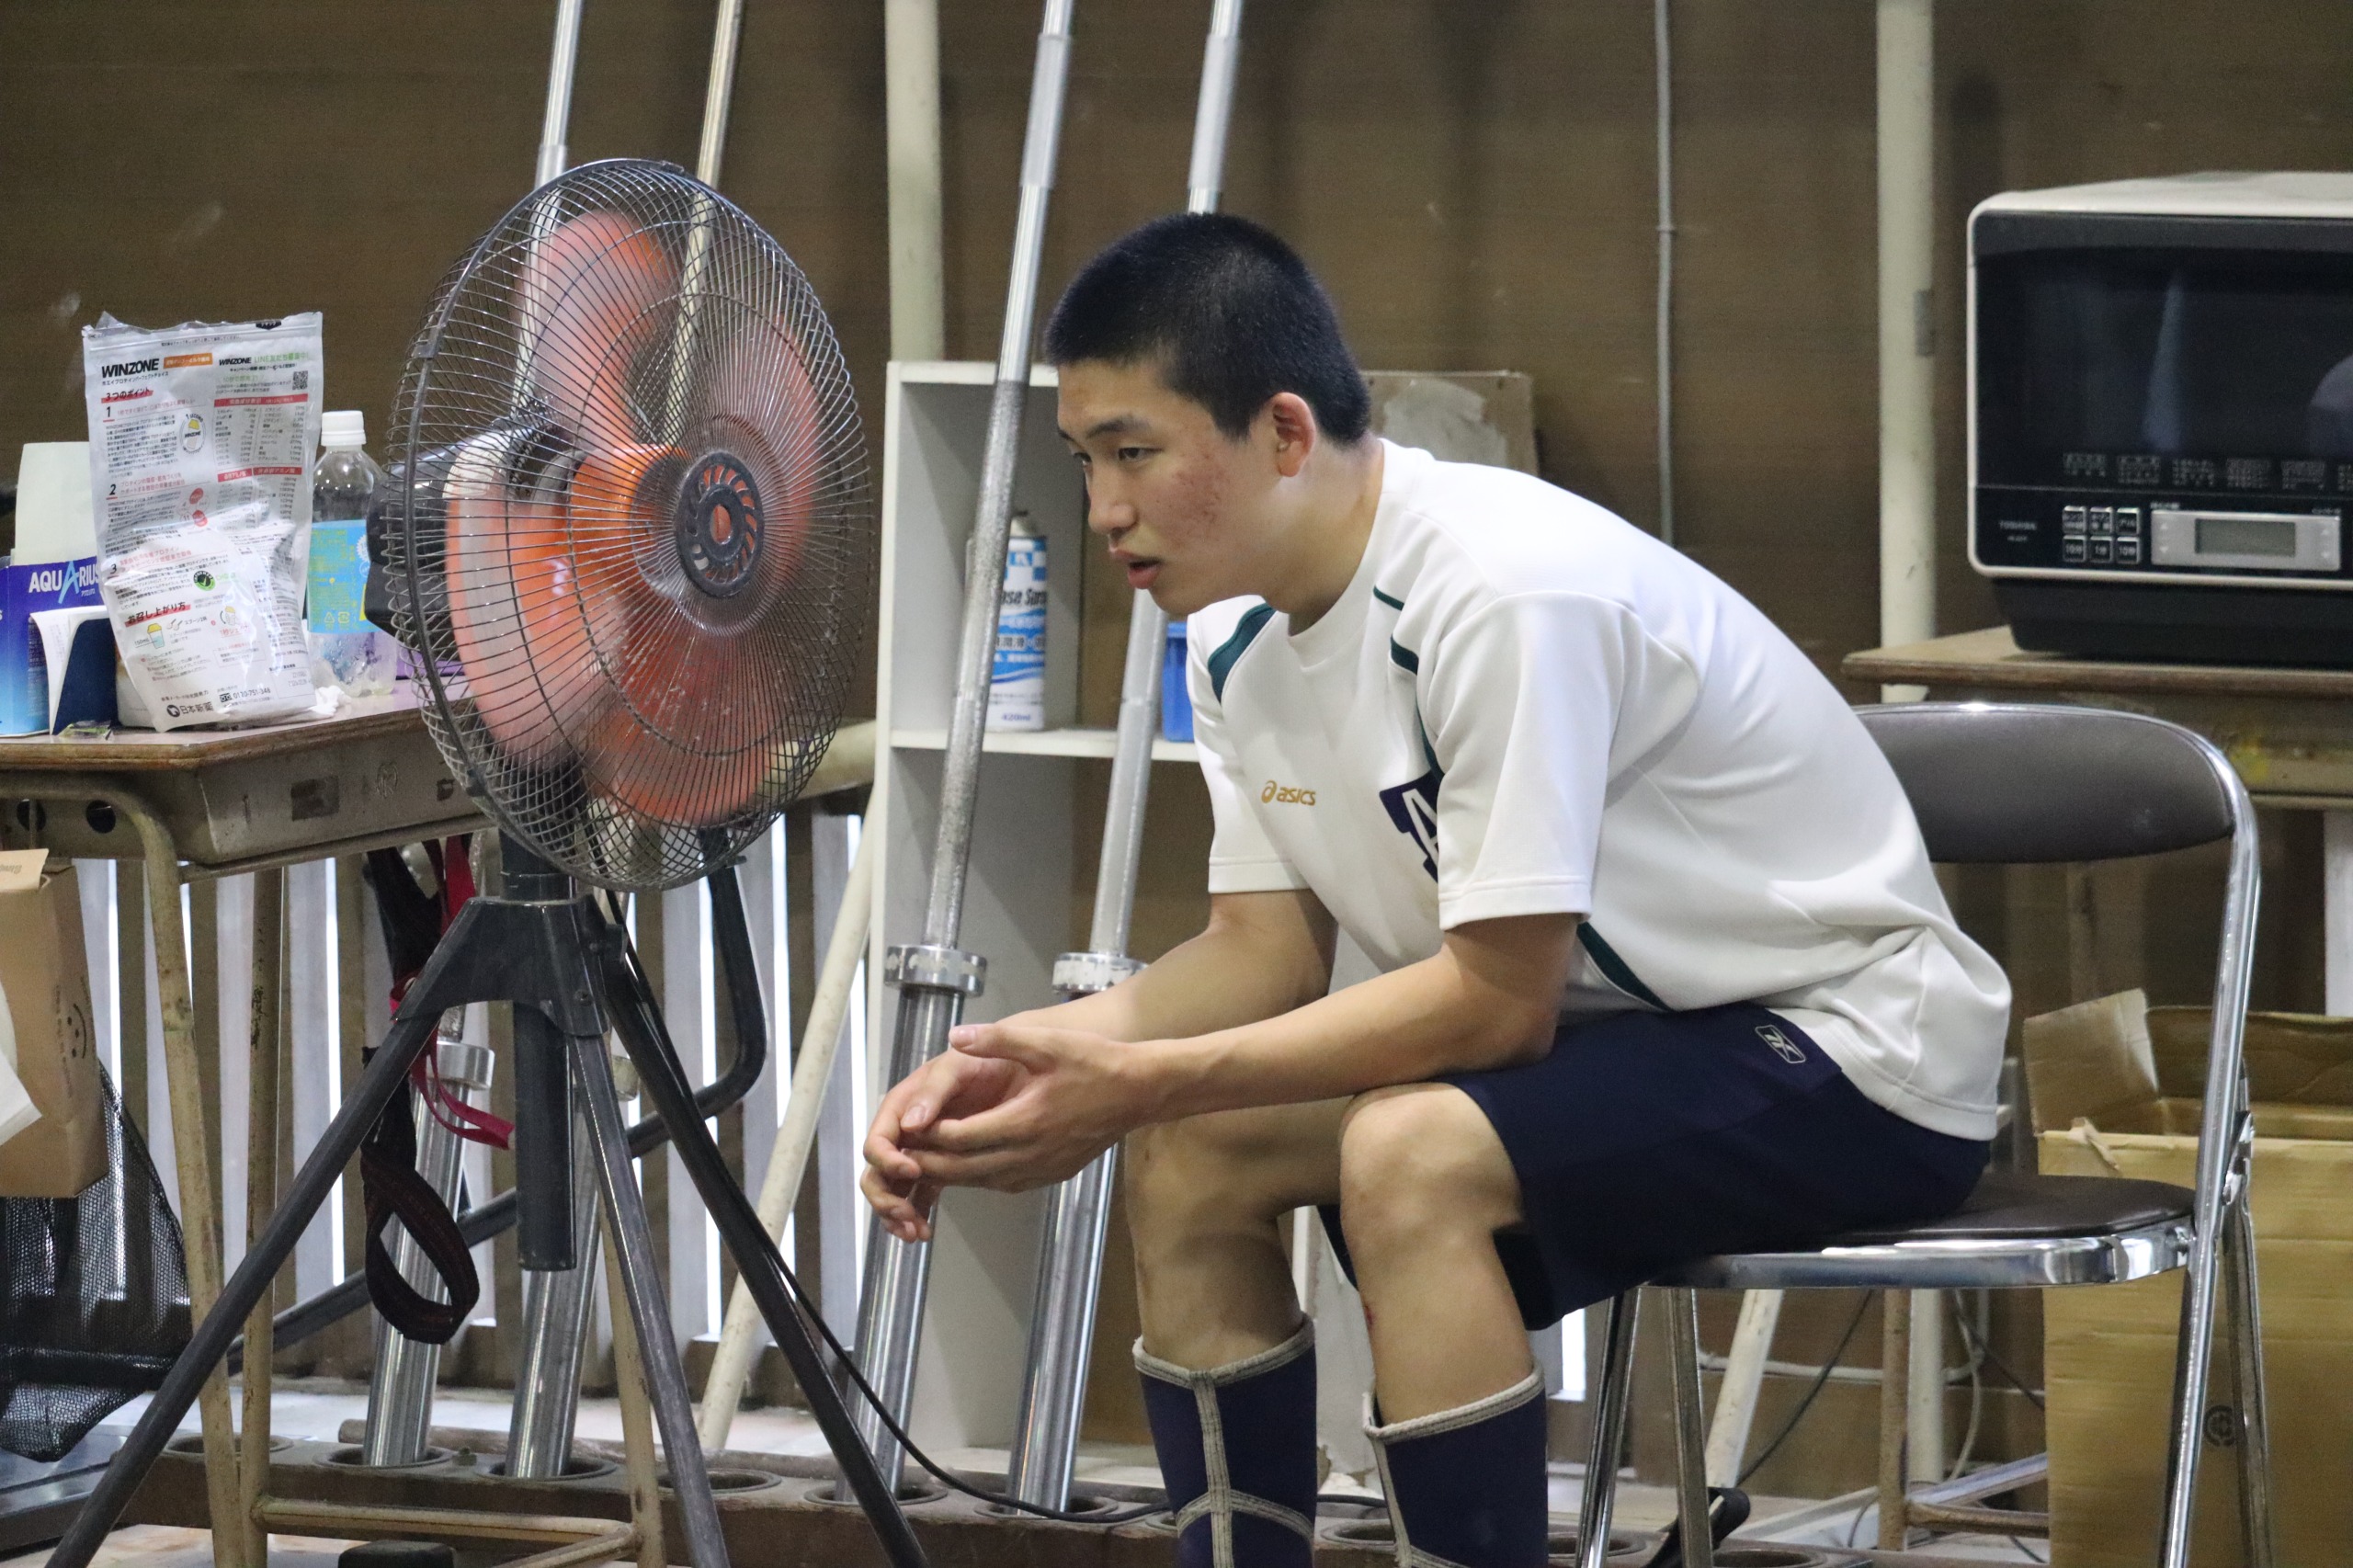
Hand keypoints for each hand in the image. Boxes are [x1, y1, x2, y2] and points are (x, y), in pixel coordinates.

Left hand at [859, 1022, 1154, 1239]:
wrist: (1142, 1091)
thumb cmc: (1096, 1063)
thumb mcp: (1046, 1042)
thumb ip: (997, 1039)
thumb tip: (955, 1037)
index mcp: (1024, 1122)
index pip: (960, 1139)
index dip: (929, 1135)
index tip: (909, 1126)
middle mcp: (1030, 1154)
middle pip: (965, 1169)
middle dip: (930, 1162)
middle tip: (903, 1151)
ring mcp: (1042, 1169)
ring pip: (982, 1181)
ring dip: (953, 1172)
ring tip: (927, 1156)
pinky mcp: (1052, 1174)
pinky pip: (1005, 1182)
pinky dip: (980, 1175)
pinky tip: (971, 1160)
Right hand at [860, 1049, 1028, 1241]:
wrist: (1013, 1071)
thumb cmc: (982, 1063)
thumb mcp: (957, 1066)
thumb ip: (933, 1091)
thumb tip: (909, 1125)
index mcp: (901, 1107)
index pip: (878, 1141)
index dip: (886, 1160)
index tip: (911, 1171)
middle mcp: (904, 1132)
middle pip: (878, 1172)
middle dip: (886, 1199)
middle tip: (905, 1218)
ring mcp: (920, 1152)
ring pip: (894, 1190)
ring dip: (898, 1214)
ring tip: (916, 1233)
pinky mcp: (939, 1167)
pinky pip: (918, 1196)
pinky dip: (917, 1214)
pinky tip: (925, 1232)